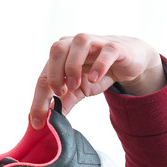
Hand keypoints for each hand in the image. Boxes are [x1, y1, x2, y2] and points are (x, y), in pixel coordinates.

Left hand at [29, 34, 165, 128]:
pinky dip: (99, 65)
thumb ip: (62, 104)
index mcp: (61, 55)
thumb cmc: (97, 73)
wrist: (128, 61)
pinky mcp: (115, 46)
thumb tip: (46, 123)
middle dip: (54, 74)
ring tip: (76, 86)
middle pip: (57, 50)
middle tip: (61, 93)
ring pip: (79, 43)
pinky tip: (95, 78)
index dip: (39, 100)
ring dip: (73, 66)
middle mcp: (74, 43)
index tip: (38, 122)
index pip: (44, 76)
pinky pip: (106, 51)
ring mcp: (95, 42)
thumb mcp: (78, 91)